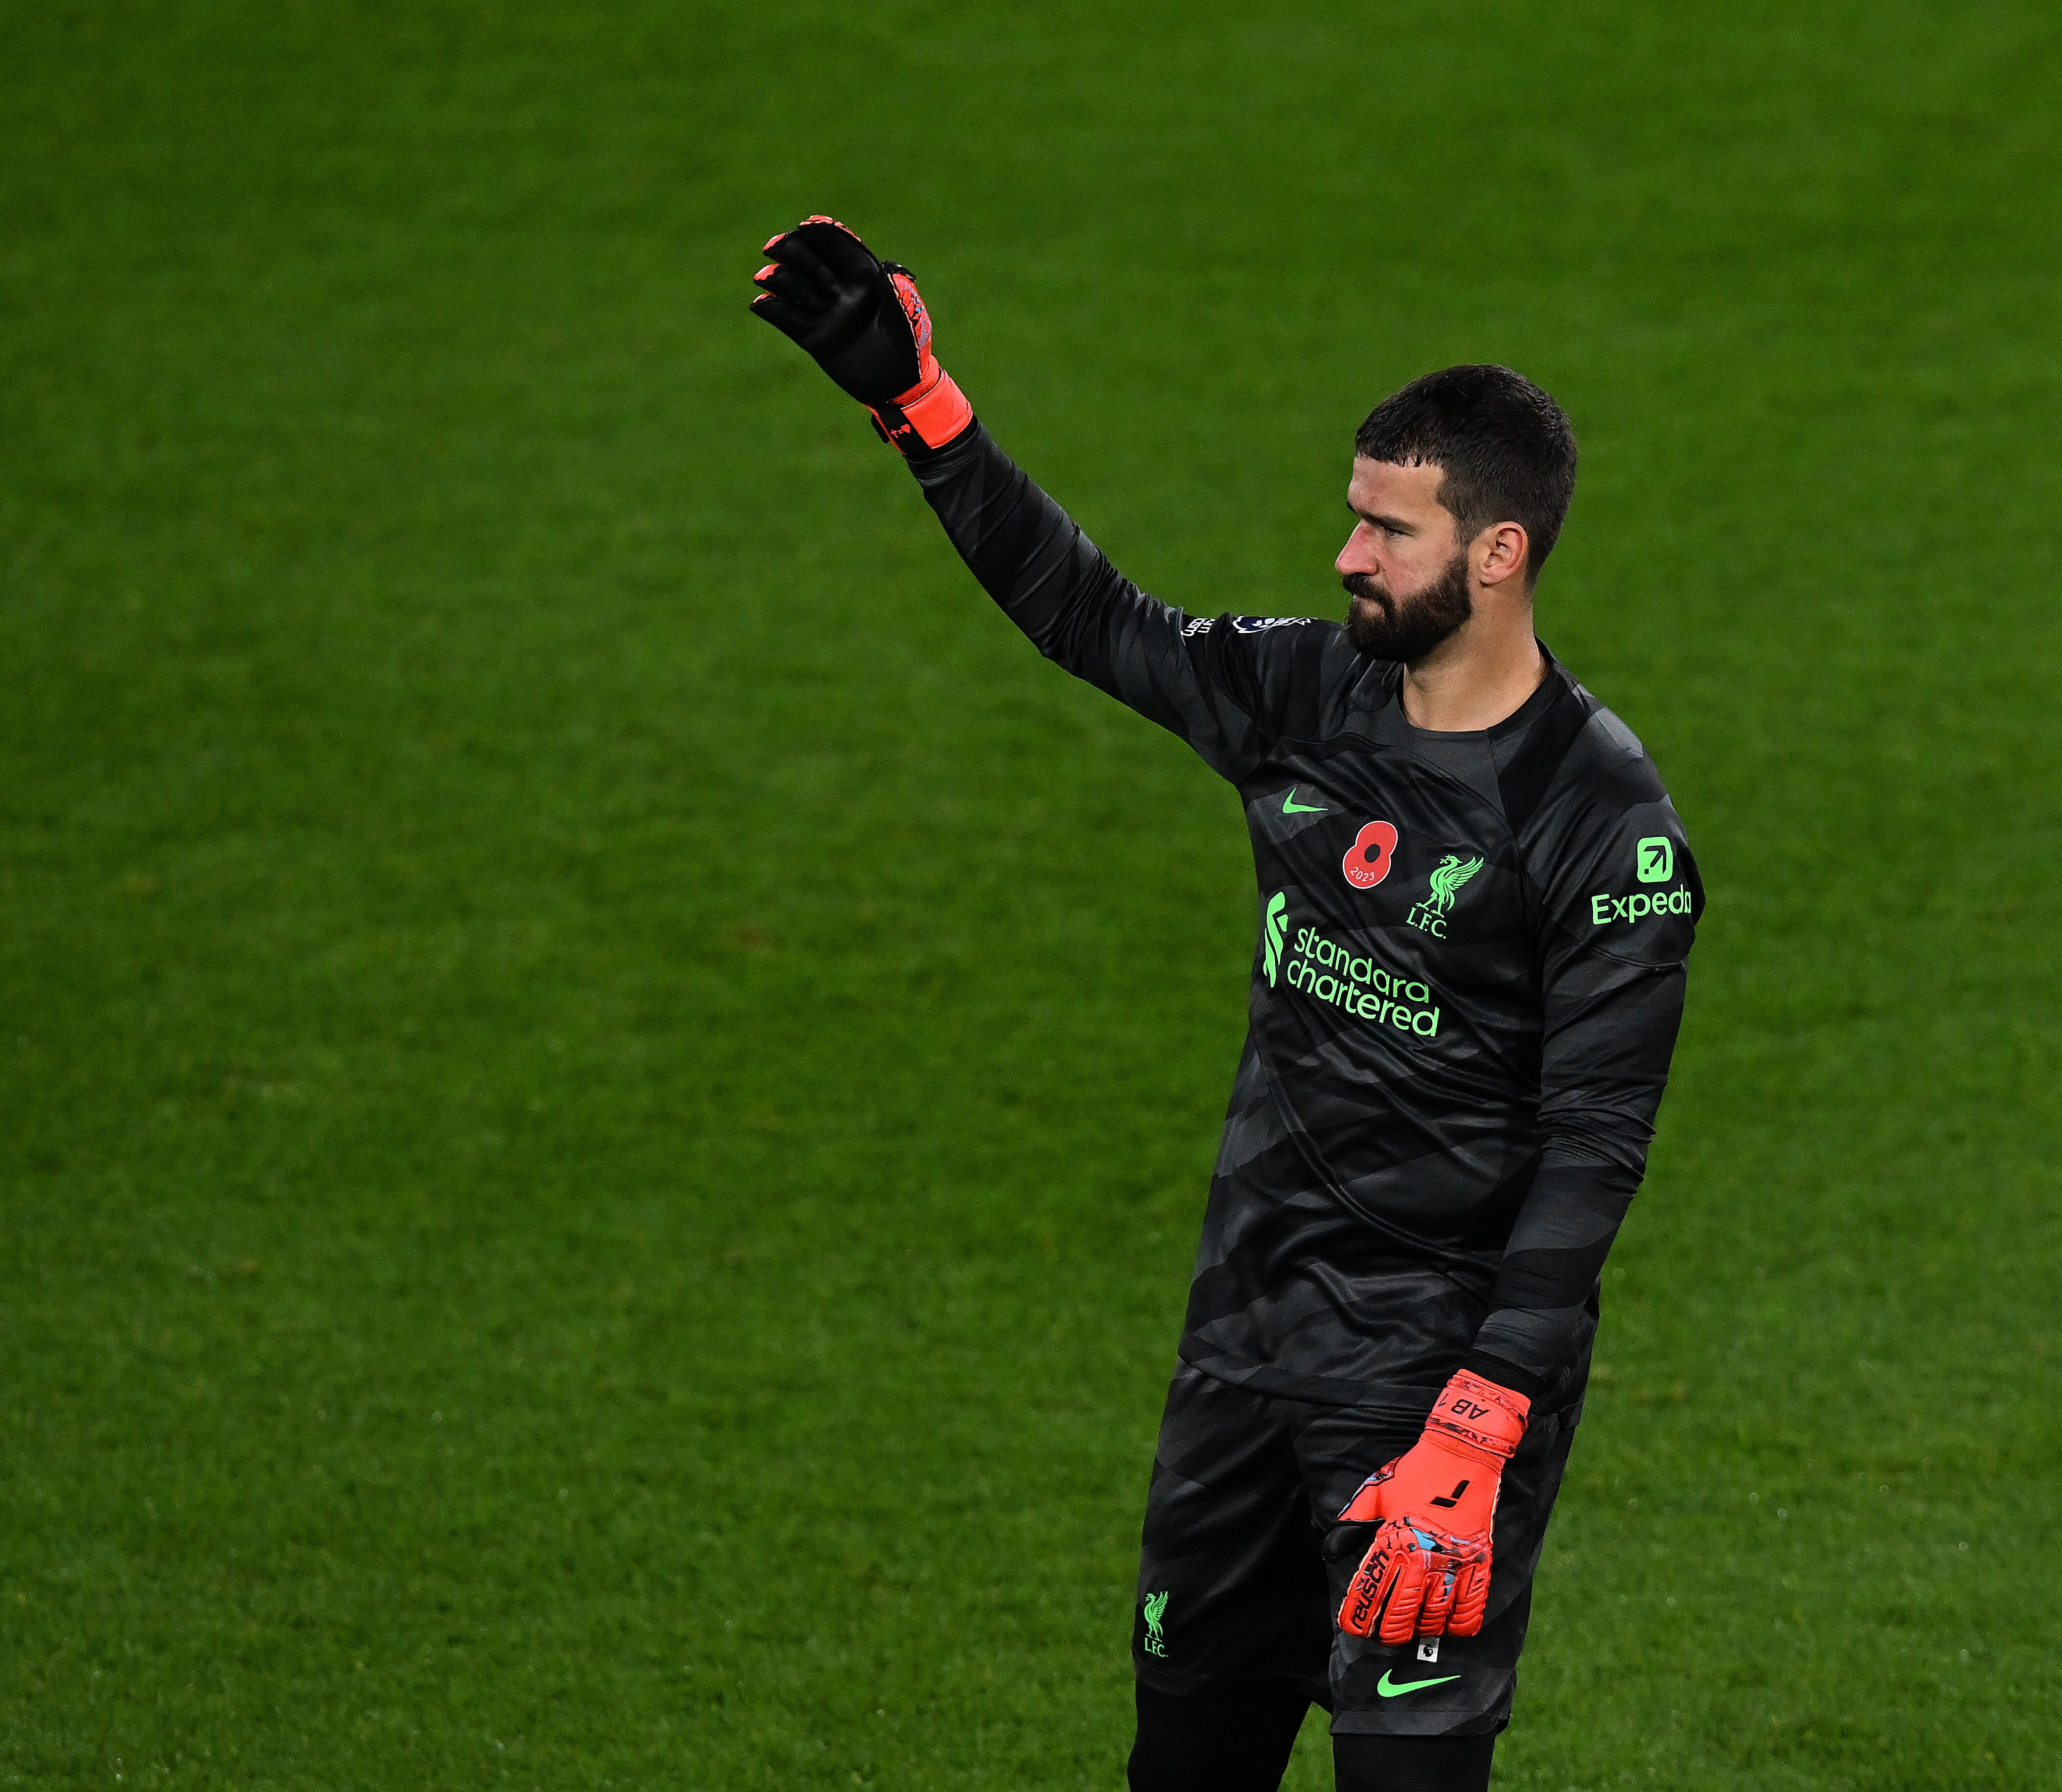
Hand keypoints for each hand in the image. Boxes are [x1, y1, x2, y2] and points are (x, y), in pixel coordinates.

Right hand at [750, 215, 972, 454]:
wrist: (898, 387)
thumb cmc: (910, 350)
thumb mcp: (908, 319)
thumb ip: (897, 295)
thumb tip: (885, 269)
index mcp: (866, 278)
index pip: (840, 248)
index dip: (823, 234)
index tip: (805, 225)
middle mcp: (841, 290)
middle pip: (811, 260)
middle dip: (792, 249)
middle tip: (773, 246)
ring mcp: (825, 313)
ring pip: (795, 287)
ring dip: (778, 279)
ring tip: (764, 276)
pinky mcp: (812, 337)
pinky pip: (787, 320)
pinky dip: (772, 309)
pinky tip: (760, 303)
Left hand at [1335, 1370, 1528, 1642]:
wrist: (1462, 1454)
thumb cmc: (1415, 1472)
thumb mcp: (1375, 1491)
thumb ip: (1351, 1523)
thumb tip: (1329, 1551)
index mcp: (1393, 1539)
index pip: (1371, 1591)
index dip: (1358, 1616)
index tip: (1352, 1627)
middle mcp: (1422, 1557)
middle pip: (1401, 1615)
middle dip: (1387, 1632)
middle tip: (1381, 1635)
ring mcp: (1453, 1562)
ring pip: (1435, 1617)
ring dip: (1421, 1630)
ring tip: (1412, 1631)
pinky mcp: (1479, 1562)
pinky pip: (1472, 1608)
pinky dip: (1460, 1625)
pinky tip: (1449, 1628)